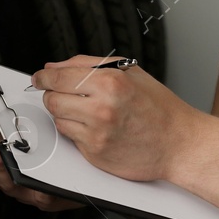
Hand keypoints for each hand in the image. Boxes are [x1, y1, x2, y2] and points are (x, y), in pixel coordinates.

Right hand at [0, 89, 85, 212]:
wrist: (88, 179)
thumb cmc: (66, 150)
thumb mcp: (49, 122)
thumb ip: (38, 102)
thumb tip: (39, 75)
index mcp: (5, 142)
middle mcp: (5, 161)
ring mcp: (16, 179)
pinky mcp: (32, 194)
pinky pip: (13, 185)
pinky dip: (4, 172)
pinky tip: (3, 159)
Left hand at [30, 54, 197, 182]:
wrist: (179, 144)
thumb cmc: (159, 107)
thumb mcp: (130, 72)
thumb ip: (88, 64)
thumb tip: (53, 67)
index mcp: (111, 81)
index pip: (58, 76)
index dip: (43, 77)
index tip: (39, 78)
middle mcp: (102, 107)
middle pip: (52, 98)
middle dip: (53, 95)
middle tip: (63, 94)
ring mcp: (97, 133)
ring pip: (58, 119)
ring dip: (64, 113)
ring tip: (86, 111)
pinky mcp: (95, 154)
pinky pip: (70, 138)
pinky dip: (76, 131)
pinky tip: (95, 127)